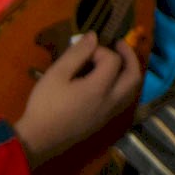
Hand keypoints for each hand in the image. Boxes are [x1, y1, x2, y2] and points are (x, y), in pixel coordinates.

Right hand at [11, 33, 142, 161]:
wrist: (40, 139)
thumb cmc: (45, 105)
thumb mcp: (56, 74)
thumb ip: (77, 54)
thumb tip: (93, 36)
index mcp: (99, 88)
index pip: (113, 60)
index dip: (100, 50)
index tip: (83, 50)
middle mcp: (111, 101)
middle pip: (134, 76)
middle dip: (129, 57)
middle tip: (119, 44)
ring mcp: (110, 113)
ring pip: (132, 90)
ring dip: (129, 72)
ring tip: (117, 61)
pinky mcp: (105, 121)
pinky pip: (124, 100)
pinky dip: (123, 85)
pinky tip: (108, 81)